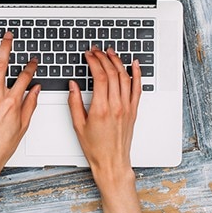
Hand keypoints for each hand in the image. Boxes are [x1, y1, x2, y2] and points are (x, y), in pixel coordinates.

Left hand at [0, 32, 40, 190]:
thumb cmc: (1, 145)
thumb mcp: (23, 126)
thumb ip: (30, 105)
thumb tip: (36, 90)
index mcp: (12, 103)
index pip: (24, 77)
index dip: (30, 66)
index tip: (33, 60)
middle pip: (2, 66)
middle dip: (6, 48)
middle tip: (7, 37)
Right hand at [68, 47, 140, 188]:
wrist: (112, 162)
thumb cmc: (95, 147)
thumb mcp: (78, 125)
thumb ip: (74, 102)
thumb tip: (73, 85)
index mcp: (101, 108)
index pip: (99, 77)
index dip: (93, 62)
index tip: (88, 55)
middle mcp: (117, 106)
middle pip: (112, 73)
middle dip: (103, 58)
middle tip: (96, 50)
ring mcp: (127, 107)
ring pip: (125, 77)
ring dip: (118, 62)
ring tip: (111, 52)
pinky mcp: (134, 110)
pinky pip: (138, 88)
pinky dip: (137, 74)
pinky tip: (135, 64)